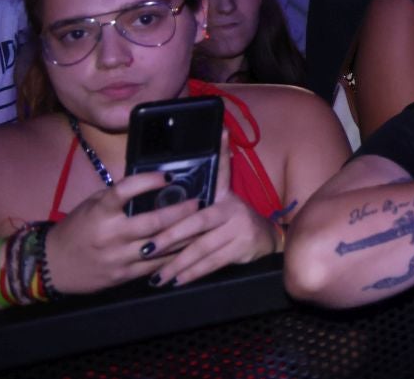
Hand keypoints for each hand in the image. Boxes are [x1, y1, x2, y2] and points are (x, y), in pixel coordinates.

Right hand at [42, 171, 201, 296]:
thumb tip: (151, 183)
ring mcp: (117, 257)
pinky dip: (174, 256)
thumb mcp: (92, 206)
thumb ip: (118, 198)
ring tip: (203, 223)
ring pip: (159, 246)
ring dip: (184, 235)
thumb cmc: (76, 229)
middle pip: (152, 222)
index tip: (168, 176)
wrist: (52, 266)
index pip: (124, 191)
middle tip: (199, 202)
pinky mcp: (122, 275)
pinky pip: (154, 265)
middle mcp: (109, 235)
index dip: (147, 181)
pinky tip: (190, 247)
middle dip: (180, 212)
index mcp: (99, 212)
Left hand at [145, 133, 280, 286]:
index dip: (212, 162)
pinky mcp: (242, 249)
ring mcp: (239, 230)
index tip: (171, 189)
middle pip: (196, 224)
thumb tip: (221, 133)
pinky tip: (176, 280)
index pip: (217, 176)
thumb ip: (218, 171)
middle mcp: (233, 210)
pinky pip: (212, 263)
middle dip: (169, 238)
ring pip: (201, 249)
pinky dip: (192, 273)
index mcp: (224, 196)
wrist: (266, 237)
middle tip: (146, 249)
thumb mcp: (226, 195)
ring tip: (156, 275)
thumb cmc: (234, 218)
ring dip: (177, 264)